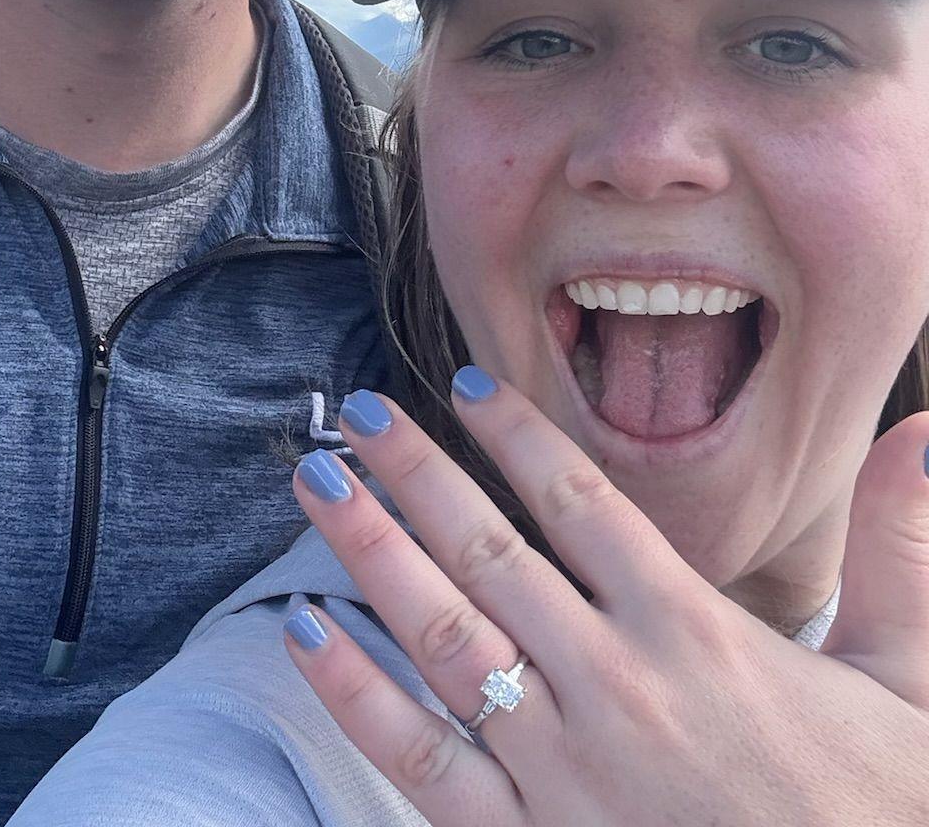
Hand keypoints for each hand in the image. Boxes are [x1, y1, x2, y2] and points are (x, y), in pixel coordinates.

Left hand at [282, 372, 928, 826]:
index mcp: (699, 636)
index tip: (460, 386)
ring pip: (445, 636)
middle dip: (414, 475)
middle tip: (356, 416)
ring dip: (371, 553)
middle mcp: (618, 687)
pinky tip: (302, 634)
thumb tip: (924, 430)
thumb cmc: (885, 816)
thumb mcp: (917, 685)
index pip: (581, 501)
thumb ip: (900, 551)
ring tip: (317, 486)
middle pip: (490, 551)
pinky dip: (358, 695)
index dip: (514, 434)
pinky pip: (423, 761)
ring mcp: (565, 770)